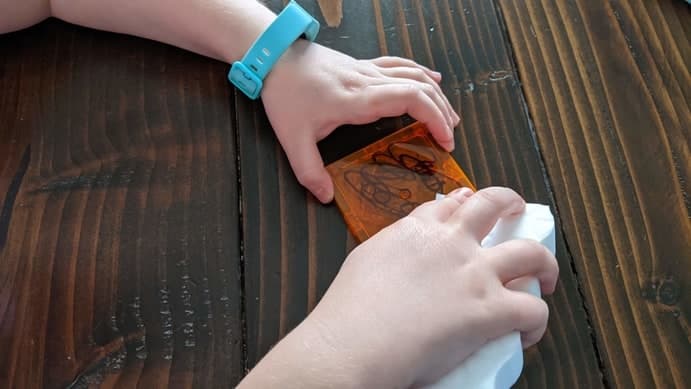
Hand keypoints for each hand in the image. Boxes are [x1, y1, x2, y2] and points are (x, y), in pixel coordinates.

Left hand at [261, 41, 459, 202]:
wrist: (274, 55)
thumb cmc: (284, 93)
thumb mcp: (293, 139)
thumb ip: (309, 171)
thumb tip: (326, 197)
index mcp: (359, 99)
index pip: (411, 99)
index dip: (435, 118)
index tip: (445, 141)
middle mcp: (369, 80)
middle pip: (420, 88)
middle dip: (442, 113)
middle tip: (449, 140)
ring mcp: (368, 69)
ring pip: (414, 74)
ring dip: (436, 94)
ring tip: (449, 117)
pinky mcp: (363, 65)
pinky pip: (400, 64)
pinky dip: (421, 72)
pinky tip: (434, 78)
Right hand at [301, 187, 558, 386]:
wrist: (355, 342)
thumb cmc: (350, 310)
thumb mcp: (366, 260)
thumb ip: (391, 250)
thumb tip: (401, 258)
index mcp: (417, 230)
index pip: (450, 204)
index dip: (465, 202)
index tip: (470, 206)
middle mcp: (452, 242)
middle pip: (493, 205)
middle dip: (511, 205)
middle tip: (517, 214)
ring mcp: (475, 274)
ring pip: (530, 253)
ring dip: (544, 263)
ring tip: (546, 274)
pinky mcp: (491, 310)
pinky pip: (533, 309)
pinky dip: (537, 321)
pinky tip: (526, 331)